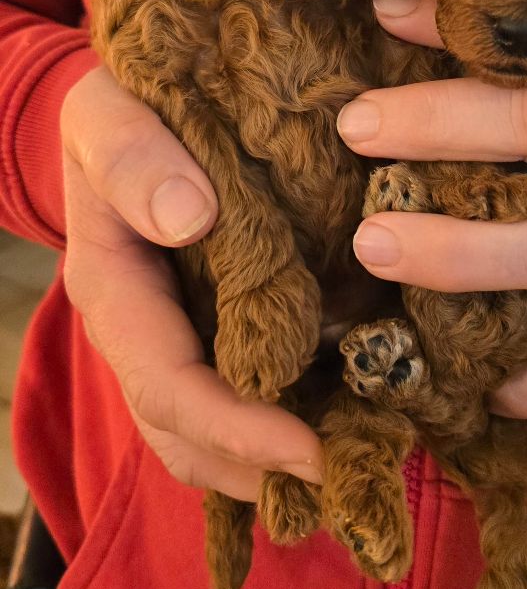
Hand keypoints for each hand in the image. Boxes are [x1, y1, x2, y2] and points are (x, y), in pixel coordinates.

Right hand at [61, 67, 322, 497]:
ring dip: (275, 462)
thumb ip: (133, 159)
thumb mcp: (106, 114)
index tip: (308, 451)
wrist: (127, 114)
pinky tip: (347, 412)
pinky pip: (245, 387)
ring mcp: (179, 333)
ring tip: (357, 464)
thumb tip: (191, 218)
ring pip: (213, 431)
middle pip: (188, 434)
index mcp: (114, 291)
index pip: (166, 384)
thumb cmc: (117, 111)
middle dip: (261, 468)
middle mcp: (146, 331)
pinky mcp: (215, 323)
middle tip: (350, 477)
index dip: (233, 427)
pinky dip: (287, 416)